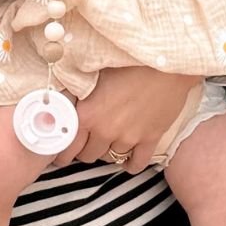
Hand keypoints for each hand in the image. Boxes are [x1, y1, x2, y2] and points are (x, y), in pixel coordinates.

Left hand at [64, 67, 196, 174]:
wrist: (165, 61)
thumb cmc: (127, 61)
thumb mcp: (94, 73)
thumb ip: (78, 93)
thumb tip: (63, 101)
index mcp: (87, 114)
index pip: (66, 146)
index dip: (62, 152)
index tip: (60, 155)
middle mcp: (105, 130)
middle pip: (88, 155)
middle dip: (85, 150)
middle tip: (86, 143)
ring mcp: (128, 137)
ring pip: (111, 158)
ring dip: (108, 152)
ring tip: (108, 142)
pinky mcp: (150, 139)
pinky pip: (137, 163)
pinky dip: (130, 164)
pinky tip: (128, 159)